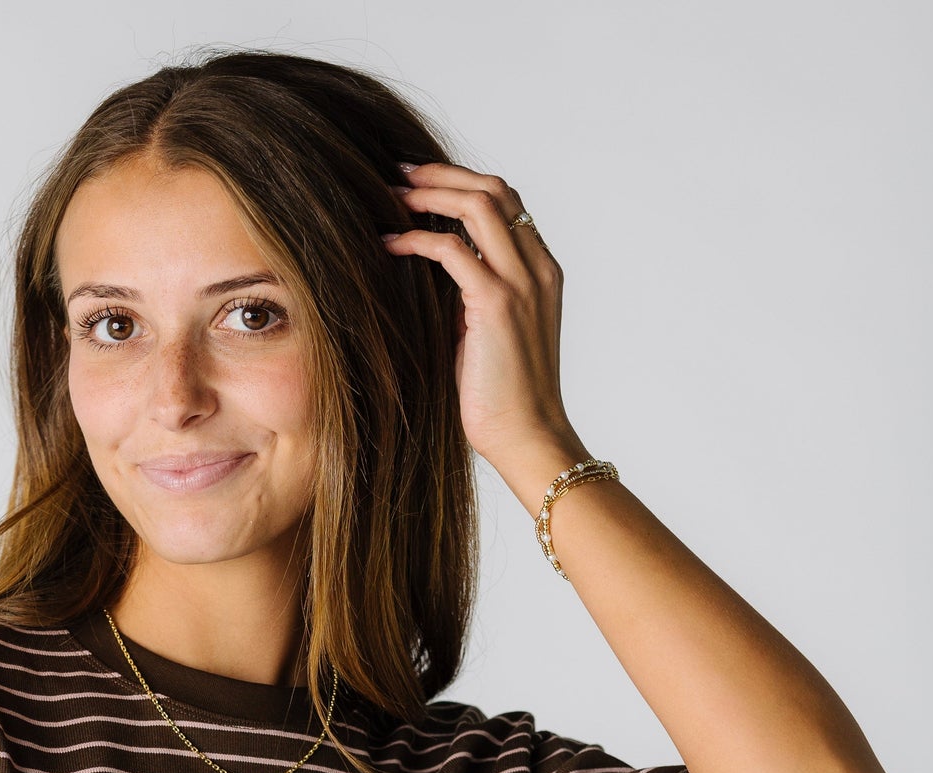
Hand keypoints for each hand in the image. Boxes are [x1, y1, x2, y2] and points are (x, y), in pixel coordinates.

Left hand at [383, 162, 590, 511]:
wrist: (528, 438)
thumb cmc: (505, 399)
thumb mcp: (489, 335)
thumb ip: (472, 297)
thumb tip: (430, 273)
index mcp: (542, 272)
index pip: (507, 205)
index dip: (464, 185)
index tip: (423, 185)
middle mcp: (538, 269)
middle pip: (494, 190)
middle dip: (444, 175)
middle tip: (402, 175)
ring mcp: (522, 283)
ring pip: (478, 204)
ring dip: (431, 193)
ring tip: (393, 195)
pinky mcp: (496, 304)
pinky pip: (453, 249)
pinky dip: (418, 238)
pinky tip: (390, 244)